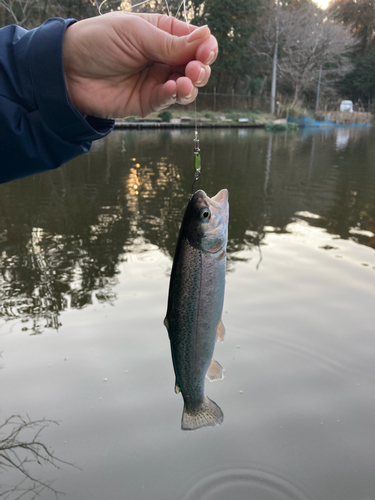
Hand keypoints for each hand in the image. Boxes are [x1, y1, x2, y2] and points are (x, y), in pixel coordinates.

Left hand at [62, 12, 217, 118]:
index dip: (205, 47)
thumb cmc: (98, 41)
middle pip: (195, 66)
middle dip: (201, 69)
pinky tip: (171, 90)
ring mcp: (155, 81)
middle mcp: (162, 58)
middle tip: (196, 70)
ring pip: (186, 87)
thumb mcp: (136, 34)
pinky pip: (167, 100)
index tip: (206, 52)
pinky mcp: (147, 102)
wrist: (68, 70)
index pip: (195, 41)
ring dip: (190, 86)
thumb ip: (170, 42)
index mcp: (162, 34)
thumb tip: (207, 37)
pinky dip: (173, 96)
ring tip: (184, 83)